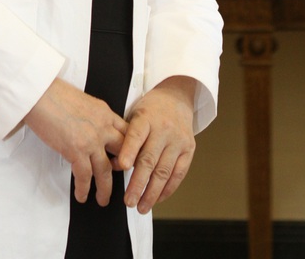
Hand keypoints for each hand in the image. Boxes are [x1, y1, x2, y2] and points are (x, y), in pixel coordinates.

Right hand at [23, 78, 127, 205]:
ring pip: (106, 171)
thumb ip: (93, 116)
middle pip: (123, 153)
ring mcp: (91, 140)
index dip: (130, 149)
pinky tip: (81, 195)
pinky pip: (84, 176)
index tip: (128, 160)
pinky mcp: (76, 150)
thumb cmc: (54, 93)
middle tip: (120, 181)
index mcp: (105, 112)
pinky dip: (84, 188)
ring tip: (103, 199)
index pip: (127, 133)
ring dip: (105, 188)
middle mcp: (103, 126)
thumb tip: (91, 129)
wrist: (39, 93)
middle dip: (123, 171)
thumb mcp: (83, 101)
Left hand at [114, 76, 196, 213]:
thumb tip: (115, 165)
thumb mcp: (133, 116)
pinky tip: (157, 199)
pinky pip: (178, 174)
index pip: (136, 135)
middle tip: (128, 201)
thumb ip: (124, 139)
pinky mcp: (189, 149)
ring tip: (141, 206)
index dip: (129, 151)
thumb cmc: (150, 110)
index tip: (122, 166)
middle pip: (150, 159)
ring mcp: (178, 140)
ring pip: (164, 171)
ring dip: (152, 192)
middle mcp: (164, 129)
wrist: (177, 97)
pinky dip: (167, 189)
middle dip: (138, 183)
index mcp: (146, 117)